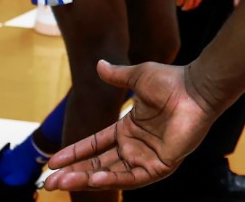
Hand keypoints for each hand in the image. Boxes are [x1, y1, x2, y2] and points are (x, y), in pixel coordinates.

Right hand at [43, 61, 216, 191]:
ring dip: (87, 179)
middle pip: (98, 164)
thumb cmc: (172, 80)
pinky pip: (133, 177)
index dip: (75, 153)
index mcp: (130, 128)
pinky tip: (95, 178)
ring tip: (62, 182)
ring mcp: (148, 156)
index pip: (96, 145)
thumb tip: (99, 64)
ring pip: (112, 174)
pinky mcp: (161, 165)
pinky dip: (113, 179)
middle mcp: (137, 145)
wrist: (196, 87)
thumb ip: (117, 76)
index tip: (53, 161)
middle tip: (48, 182)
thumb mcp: (138, 77)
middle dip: (74, 173)